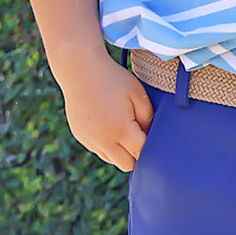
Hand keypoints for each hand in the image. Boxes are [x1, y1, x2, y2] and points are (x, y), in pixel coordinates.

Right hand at [55, 50, 154, 171]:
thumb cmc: (113, 79)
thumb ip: (148, 117)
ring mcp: (89, 140)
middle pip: (127, 164)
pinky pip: (98, 150)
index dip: (151, 147)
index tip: (155, 136)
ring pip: (111, 160)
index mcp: (120, 130)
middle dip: (137, 154)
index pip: (141, 154)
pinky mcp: (80, 136)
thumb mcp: (137, 94)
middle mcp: (103, 141)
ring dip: (121, 152)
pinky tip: (109, 124)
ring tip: (124, 128)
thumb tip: (151, 135)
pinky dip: (107, 144)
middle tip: (141, 135)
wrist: (80, 70)